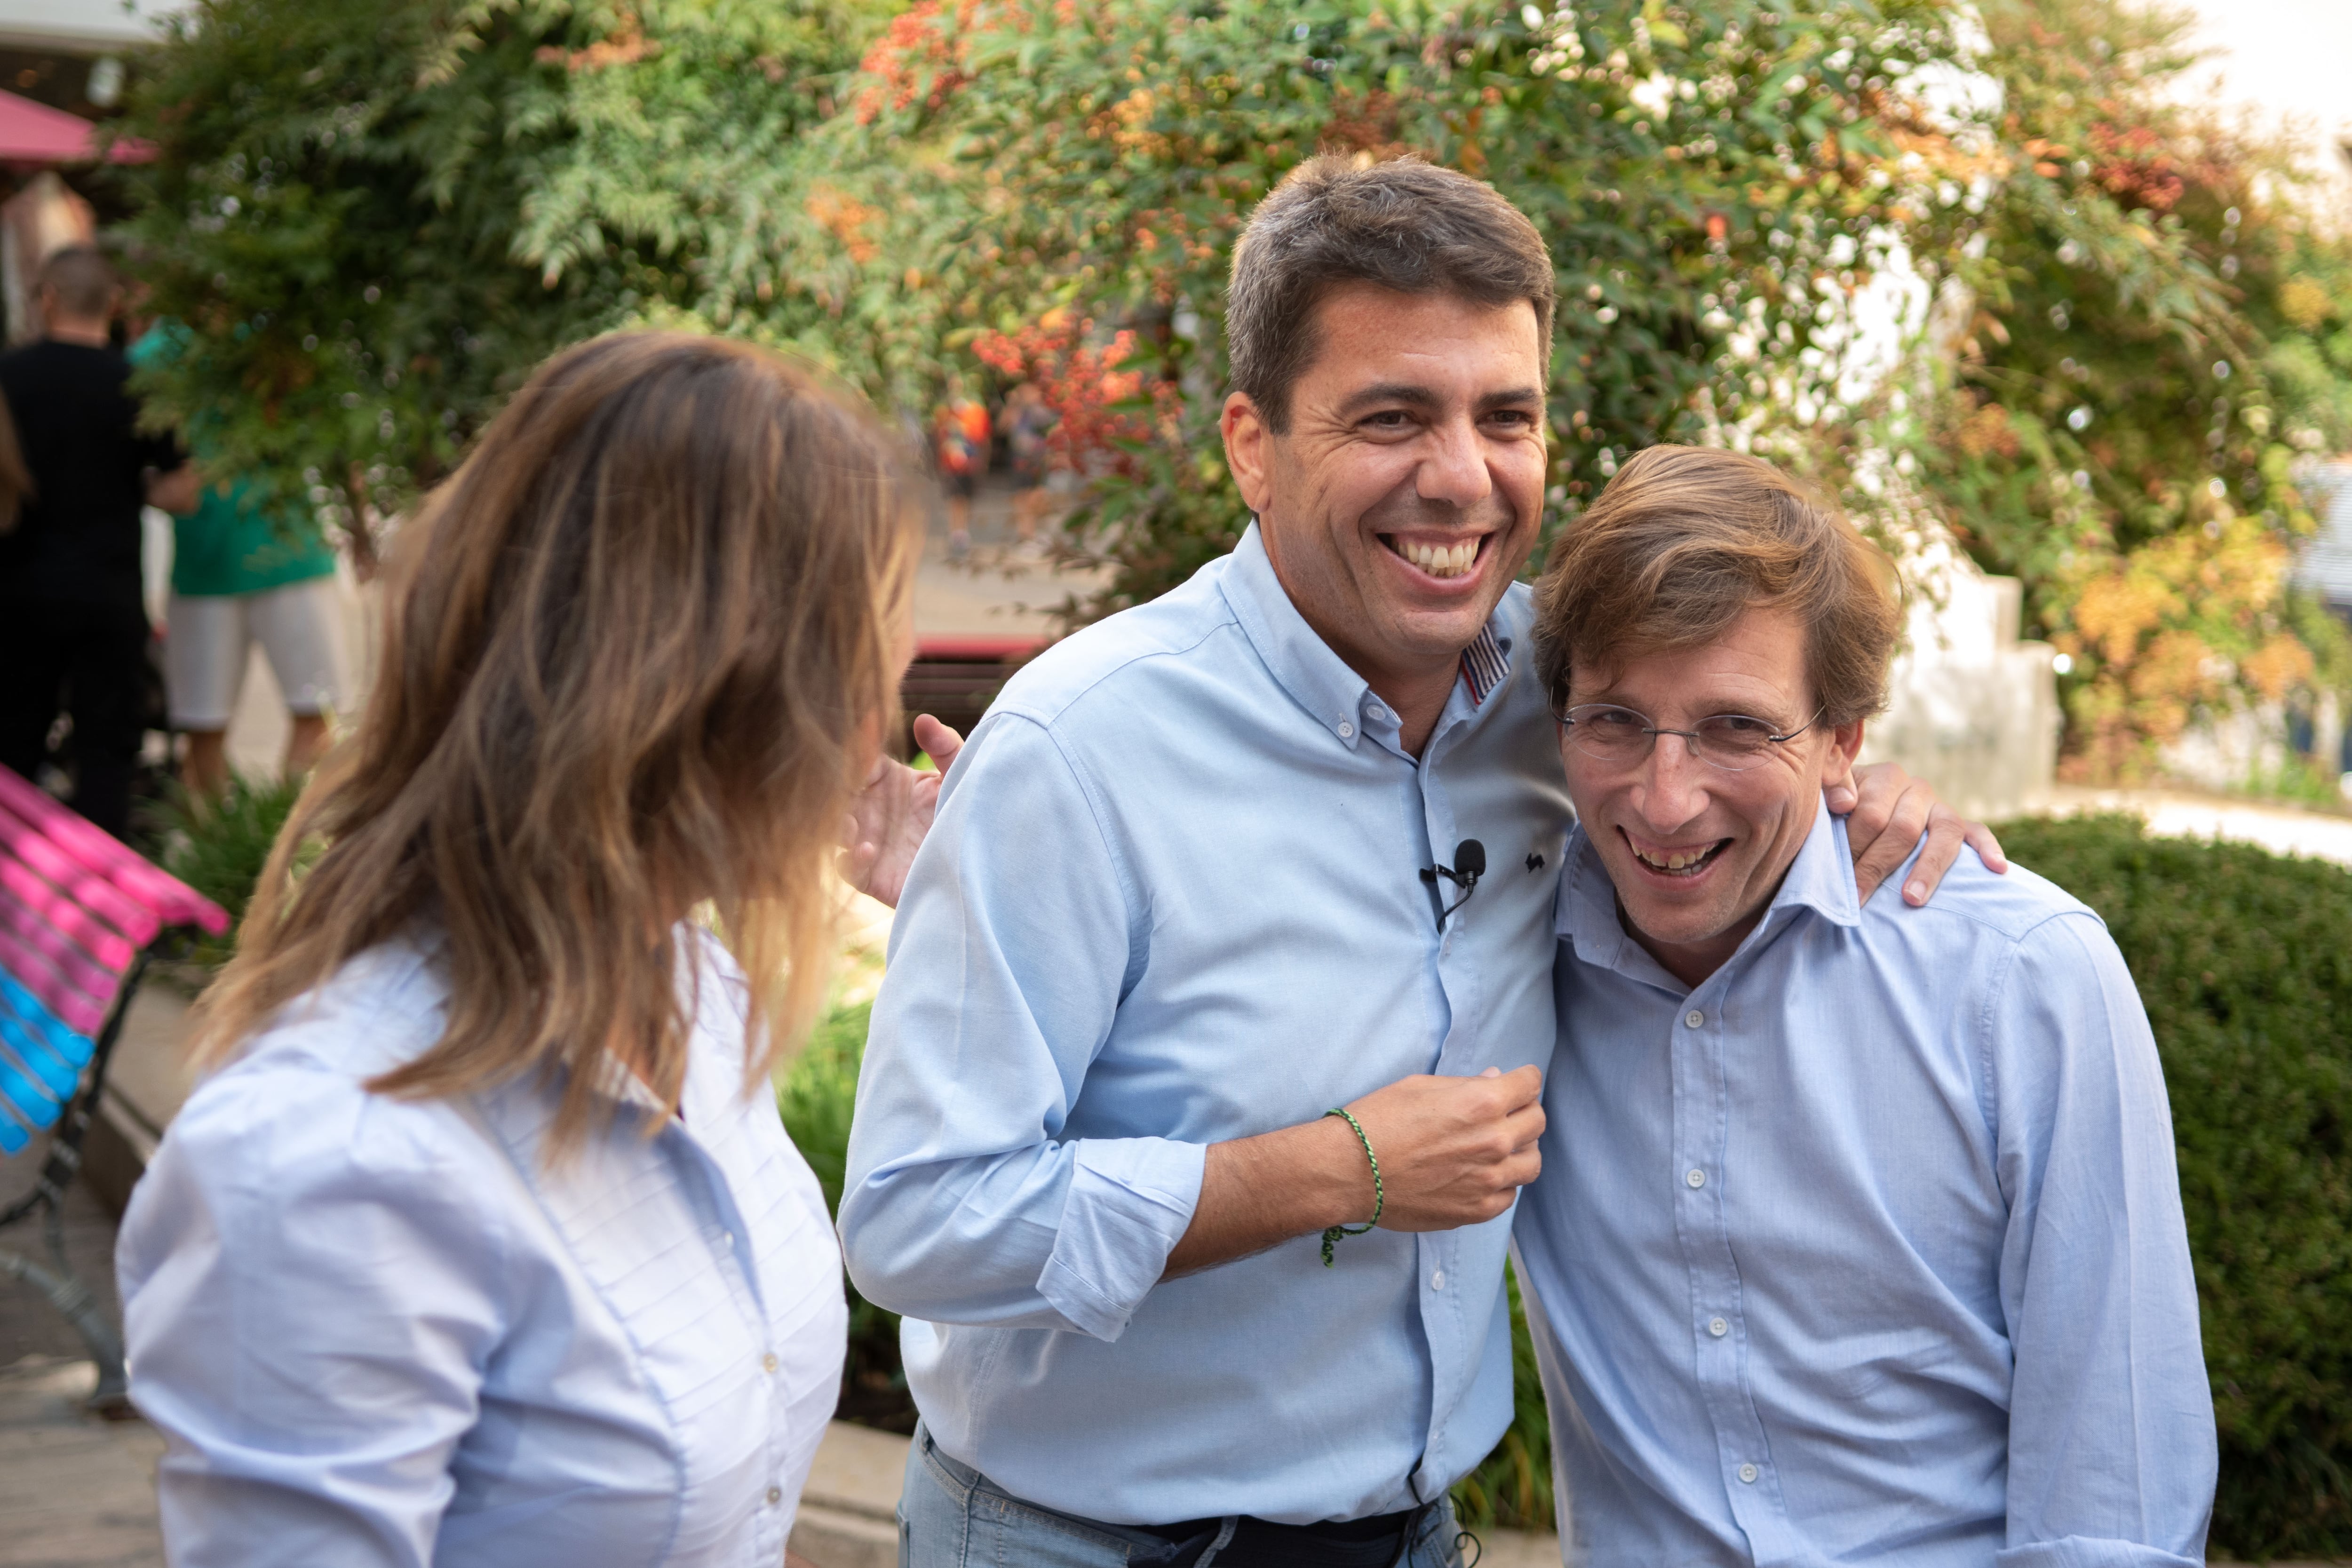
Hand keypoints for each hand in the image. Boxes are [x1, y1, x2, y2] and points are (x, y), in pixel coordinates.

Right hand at [839, 715, 965, 907]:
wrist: (981, 862)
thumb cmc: (965, 812)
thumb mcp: (958, 776)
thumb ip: (945, 747)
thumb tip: (923, 719)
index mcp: (886, 780)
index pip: (859, 759)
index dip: (855, 751)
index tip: (858, 745)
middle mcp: (871, 809)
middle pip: (838, 795)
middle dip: (832, 791)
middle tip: (839, 786)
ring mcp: (868, 841)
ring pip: (835, 830)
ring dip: (836, 826)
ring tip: (849, 823)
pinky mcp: (874, 876)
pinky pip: (850, 870)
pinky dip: (851, 860)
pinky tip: (868, 850)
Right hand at [1162, 1064, 1543, 1276]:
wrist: (1349, 1172)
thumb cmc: (1377, 1121)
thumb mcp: (1420, 1087)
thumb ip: (1466, 1086)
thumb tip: (1495, 1082)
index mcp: (1483, 1103)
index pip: (1530, 1084)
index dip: (1522, 1081)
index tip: (1514, 1084)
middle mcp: (1494, 1142)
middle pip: (1537, 1122)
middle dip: (1523, 1112)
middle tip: (1503, 1113)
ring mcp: (1490, 1181)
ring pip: (1532, 1162)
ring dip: (1519, 1150)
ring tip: (1496, 1147)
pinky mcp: (1477, 1211)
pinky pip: (1509, 1195)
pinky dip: (1502, 1183)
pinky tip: (1479, 1175)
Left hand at [1828, 761, 2008, 906]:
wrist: (1857, 816)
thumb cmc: (1836, 814)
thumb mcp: (1825, 798)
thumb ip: (1829, 788)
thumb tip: (1844, 803)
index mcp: (1883, 777)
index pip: (1871, 812)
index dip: (1853, 845)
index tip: (1837, 875)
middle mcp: (1915, 788)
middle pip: (1903, 827)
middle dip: (1876, 865)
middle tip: (1857, 897)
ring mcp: (1939, 807)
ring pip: (1943, 833)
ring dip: (1927, 869)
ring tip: (1911, 900)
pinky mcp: (1959, 826)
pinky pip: (1978, 833)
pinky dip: (1988, 848)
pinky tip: (1995, 868)